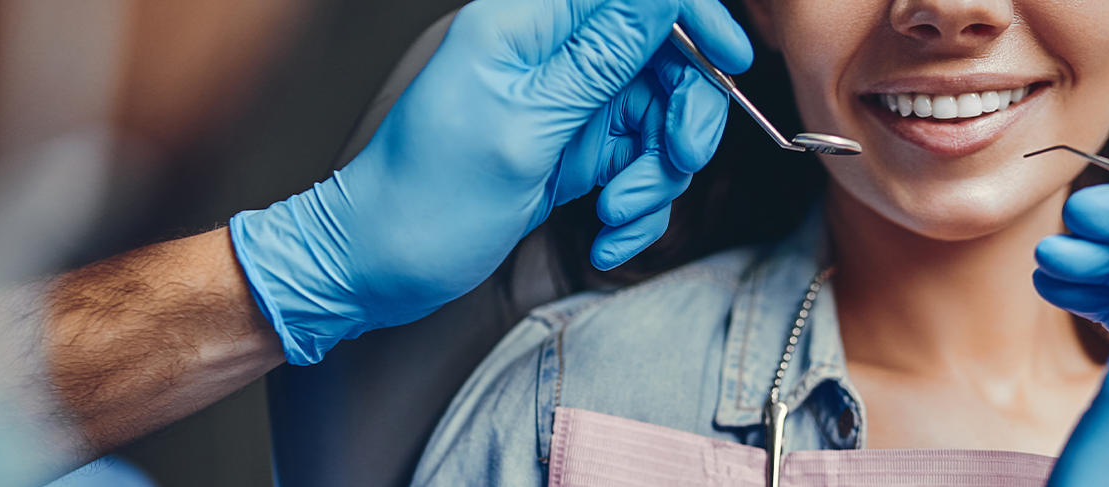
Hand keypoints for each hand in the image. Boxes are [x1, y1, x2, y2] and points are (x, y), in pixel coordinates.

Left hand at [229, 0, 752, 364]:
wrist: (379, 268)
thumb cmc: (426, 199)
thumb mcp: (525, 126)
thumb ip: (601, 54)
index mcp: (528, 23)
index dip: (694, 15)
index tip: (729, 61)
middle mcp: (552, 54)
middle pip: (664, 57)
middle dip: (682, 117)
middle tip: (675, 163)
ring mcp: (566, 102)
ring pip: (658, 118)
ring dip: (656, 176)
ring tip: (616, 214)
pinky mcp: (573, 148)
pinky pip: (637, 163)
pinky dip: (635, 205)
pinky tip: (604, 234)